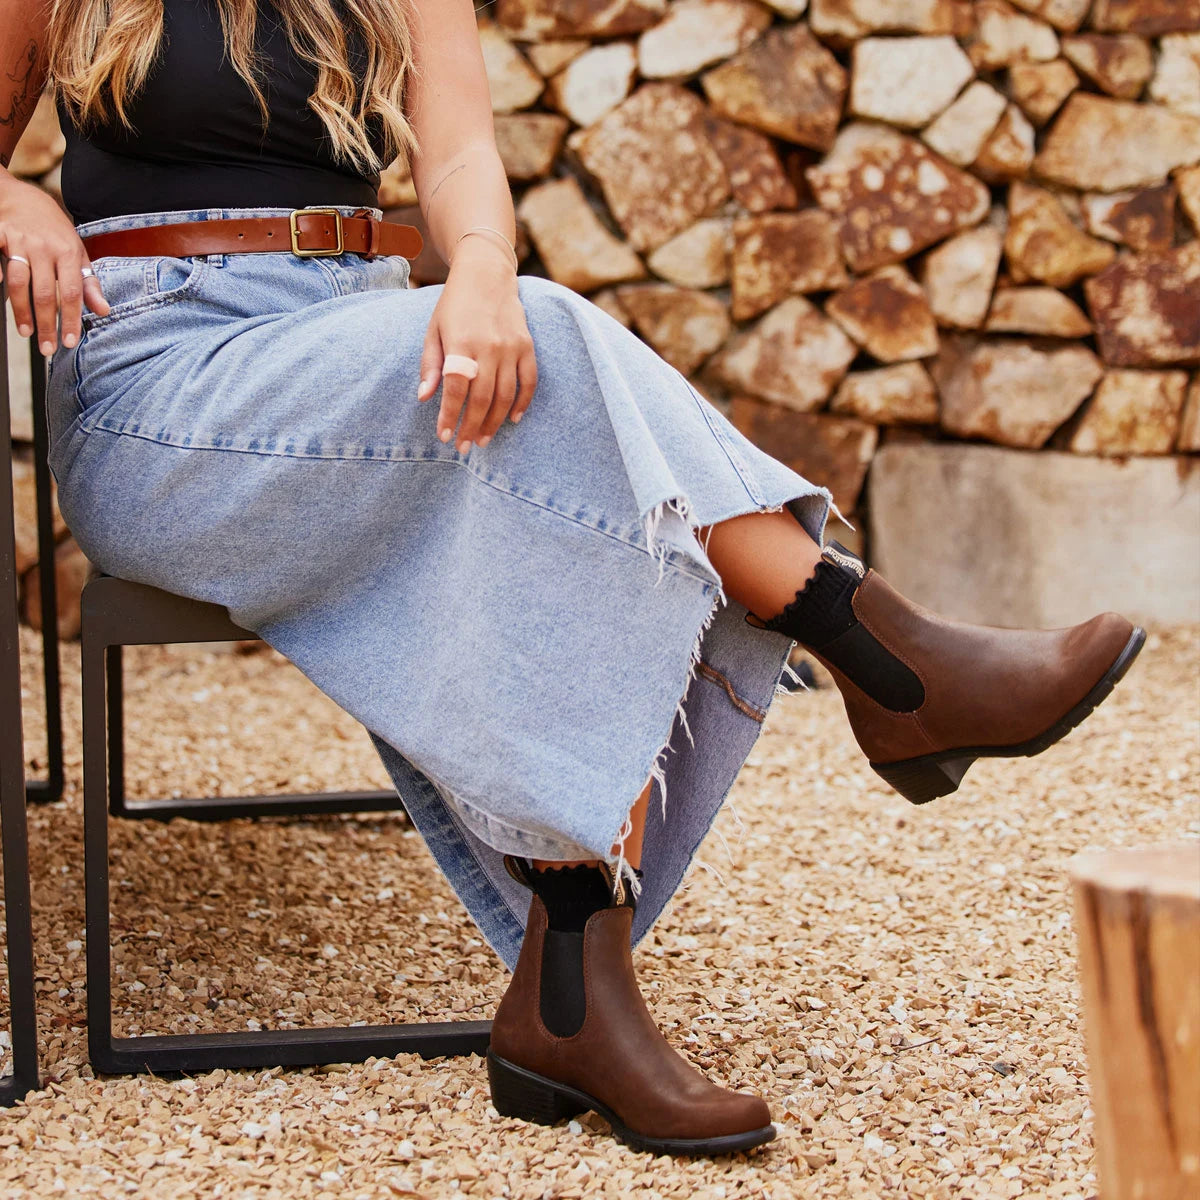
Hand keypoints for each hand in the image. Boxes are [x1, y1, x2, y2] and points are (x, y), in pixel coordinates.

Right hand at [0, 172, 109, 352]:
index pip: (72, 293)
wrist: (25, 196)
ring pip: (19, 281)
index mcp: (68, 253)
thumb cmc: (55, 231)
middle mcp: (45, 247)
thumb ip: (89, 284)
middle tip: (46, 348)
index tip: (69, 342)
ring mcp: (19, 240)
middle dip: (46, 323)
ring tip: (26, 333)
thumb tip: (103, 311)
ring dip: (21, 310)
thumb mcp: (78, 254)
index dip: (71, 319)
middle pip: (45, 293)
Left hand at [417, 238, 536, 452]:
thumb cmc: (454, 304)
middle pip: (482, 398)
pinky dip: (522, 403)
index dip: (450, 416)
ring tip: (482, 439)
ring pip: (506, 396)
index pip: (456, 389)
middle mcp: (488, 347)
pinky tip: (512, 419)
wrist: (486, 273)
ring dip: (494, 422)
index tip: (445, 436)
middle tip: (464, 446)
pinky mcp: (527, 346)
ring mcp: (511, 347)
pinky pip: (528, 382)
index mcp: (461, 343)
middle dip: (471, 426)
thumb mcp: (434, 330)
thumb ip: (430, 365)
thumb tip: (424, 398)